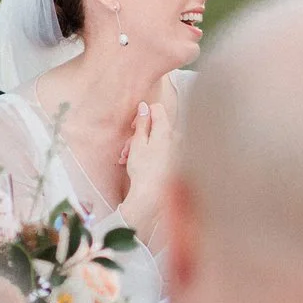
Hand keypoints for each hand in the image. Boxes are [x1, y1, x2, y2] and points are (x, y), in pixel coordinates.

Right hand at [120, 99, 175, 237]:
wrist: (152, 195)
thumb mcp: (138, 144)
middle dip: (137, 135)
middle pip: (154, 127)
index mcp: (166, 131)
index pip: (157, 109)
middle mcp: (175, 138)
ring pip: (155, 140)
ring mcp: (177, 150)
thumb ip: (141, 123)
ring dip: (139, 147)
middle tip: (125, 149)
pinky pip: (160, 150)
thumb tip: (144, 106)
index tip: (132, 126)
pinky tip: (135, 164)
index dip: (142, 114)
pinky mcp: (175, 161)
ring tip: (126, 159)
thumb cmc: (144, 171)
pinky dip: (147, 154)